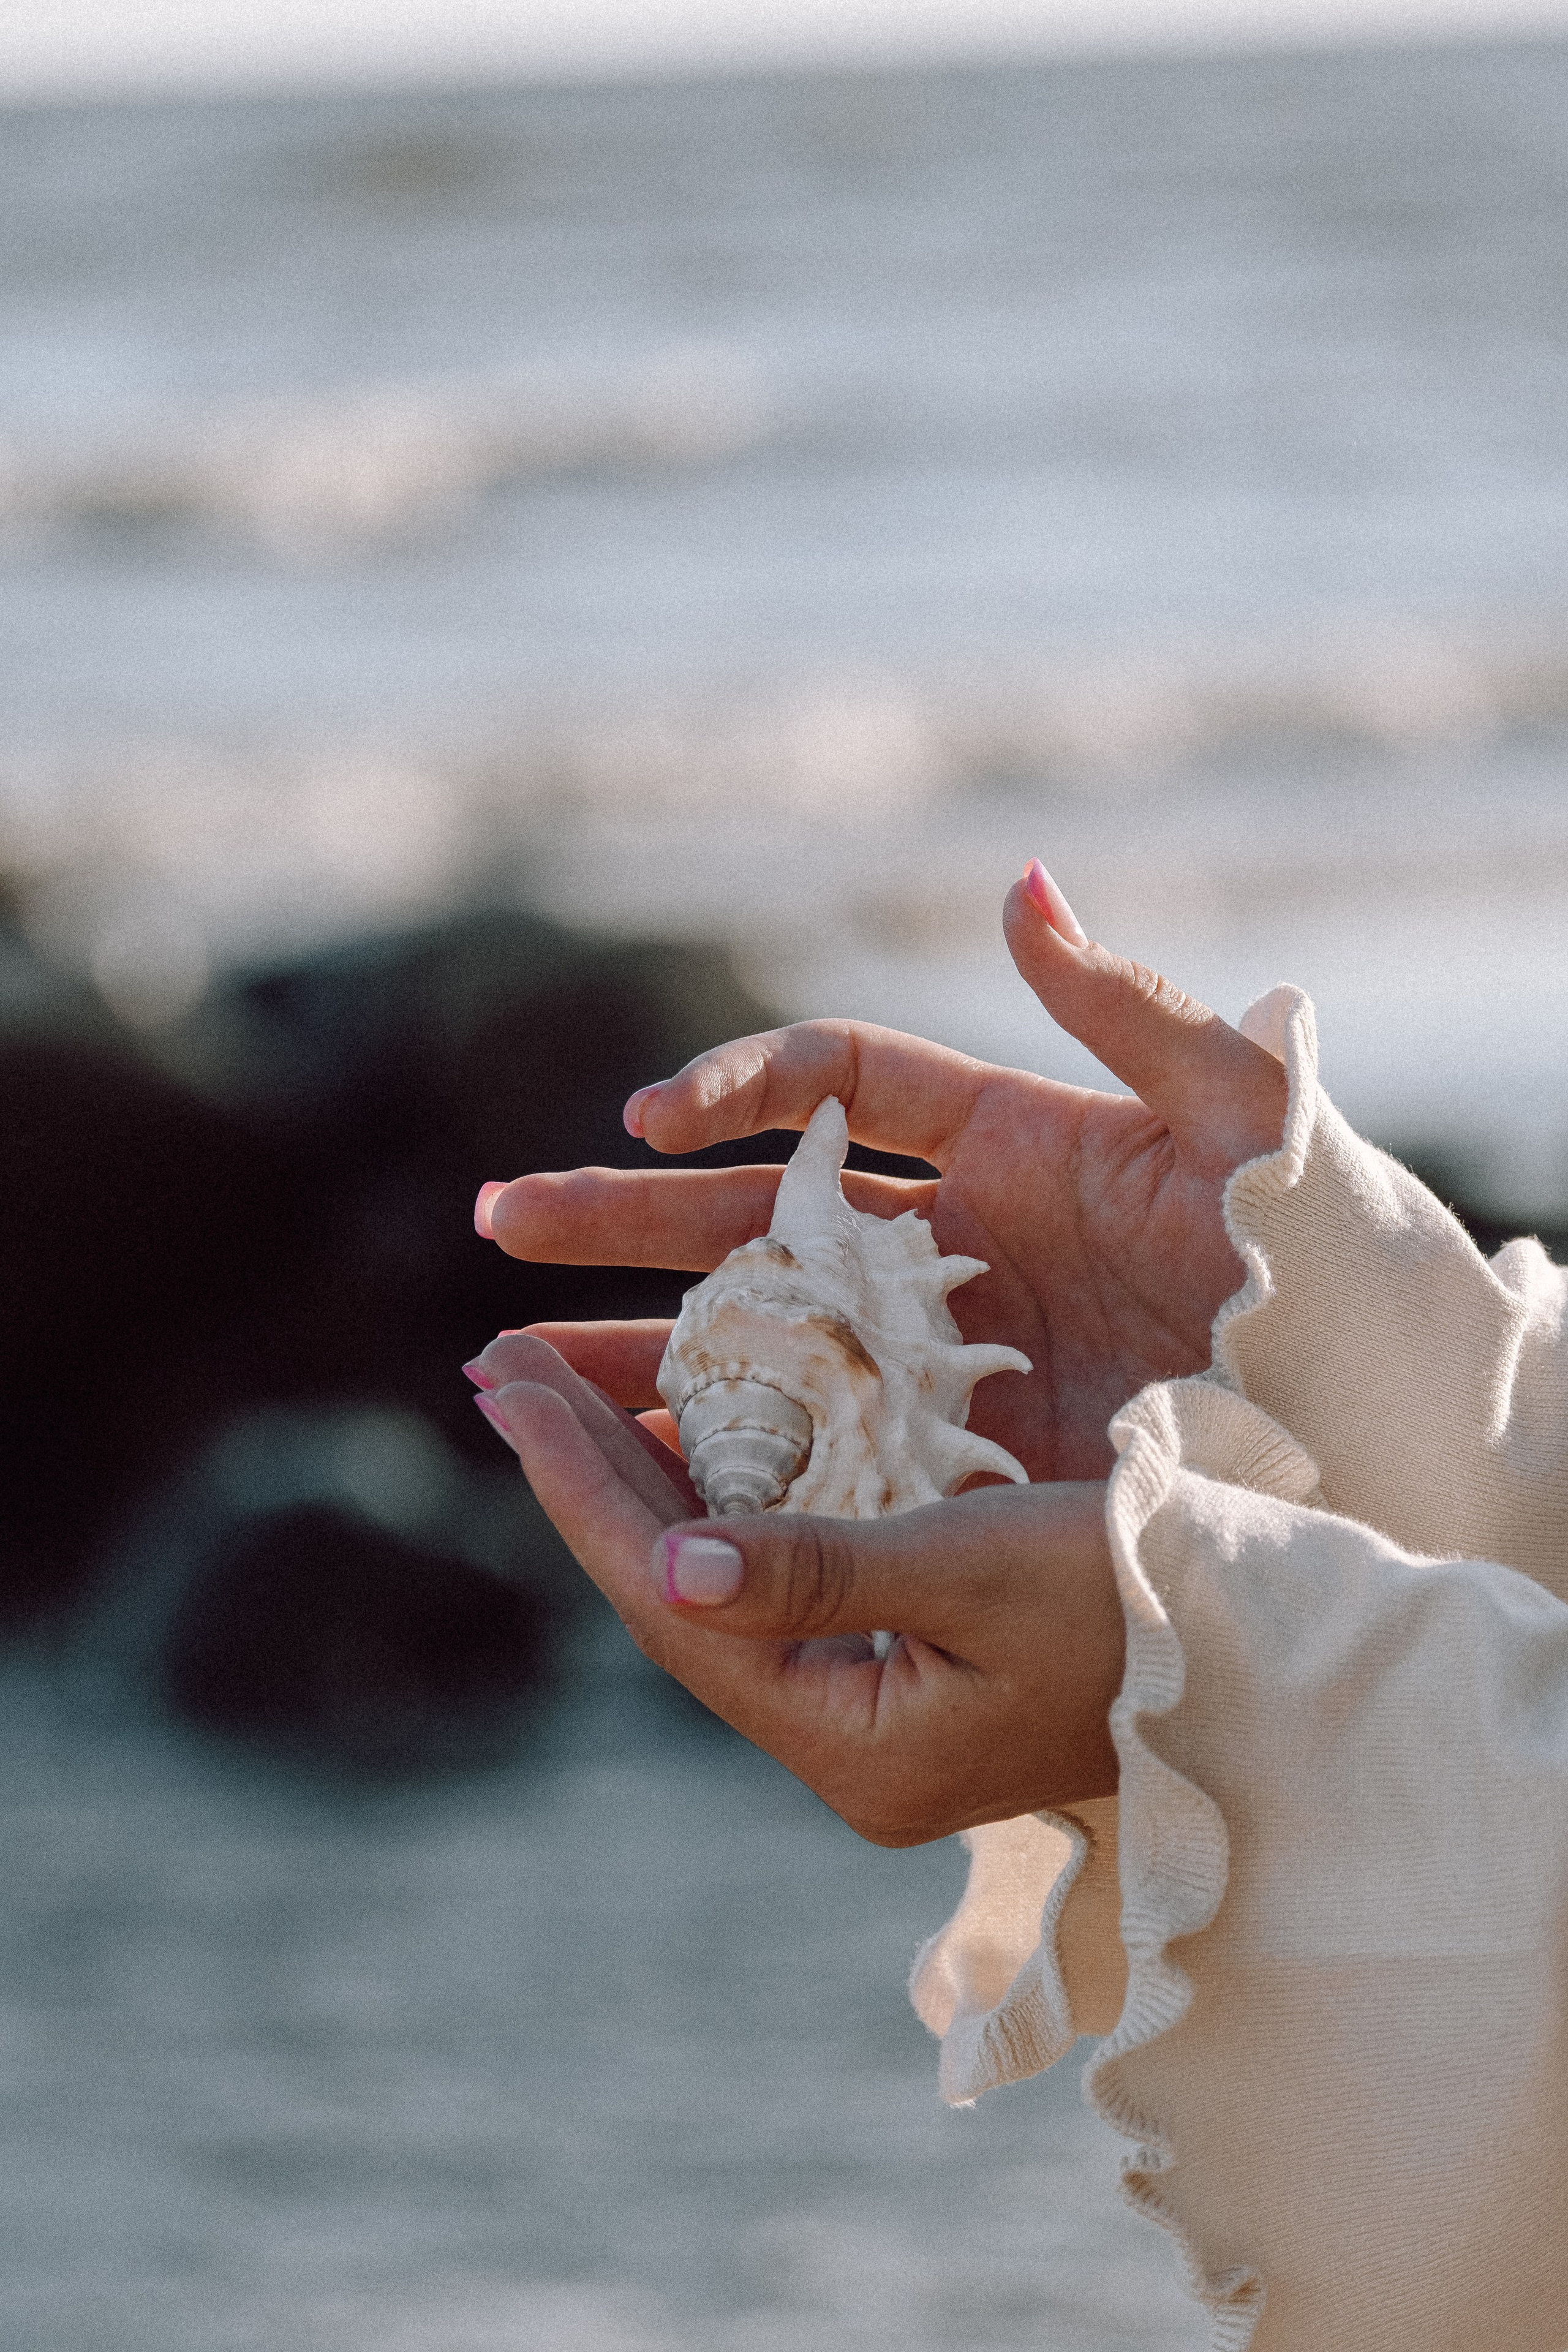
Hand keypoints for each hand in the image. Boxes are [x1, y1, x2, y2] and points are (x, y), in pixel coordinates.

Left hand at [468, 1331, 1121, 1843]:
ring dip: (641, 1480)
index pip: (673, 1604)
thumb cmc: (1150, 1596)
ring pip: (718, 1581)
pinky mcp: (908, 1666)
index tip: (504, 1378)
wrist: (1274, 1655)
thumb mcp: (986, 1568)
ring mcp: (876, 1709)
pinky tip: (683, 1427)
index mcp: (853, 1742)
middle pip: (675, 1598)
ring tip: (555, 1387)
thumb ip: (826, 1570)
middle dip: (585, 1475)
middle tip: (497, 1364)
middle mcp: (846, 1743)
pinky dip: (723, 1492)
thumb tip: (673, 1567)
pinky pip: (776, 1572)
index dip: (582, 1485)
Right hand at [475, 869, 1287, 1479]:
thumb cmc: (1322, 1256)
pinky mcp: (959, 1458)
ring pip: (765, 1342)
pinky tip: (629, 1473)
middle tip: (499, 1225)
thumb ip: (1126, 1007)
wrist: (1378, 1424)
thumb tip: (1020, 884)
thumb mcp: (1239, 1118)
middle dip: (625, 1221)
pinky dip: (729, 1456)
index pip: (837, 1088)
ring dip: (642, 1347)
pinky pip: (820, 1450)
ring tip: (512, 1370)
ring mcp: (949, 1359)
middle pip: (759, 1219)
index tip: (651, 1126)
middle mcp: (958, 1248)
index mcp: (1009, 1144)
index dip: (736, 1091)